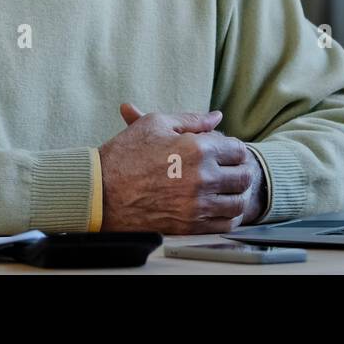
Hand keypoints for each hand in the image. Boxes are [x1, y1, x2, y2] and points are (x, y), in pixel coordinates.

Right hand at [98, 103, 265, 233]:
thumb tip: (216, 116)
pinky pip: (225, 223)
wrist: (99, 192)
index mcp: (197, 149)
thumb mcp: (156, 124)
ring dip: (236, 194)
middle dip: (239, 170)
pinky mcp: (190, 226)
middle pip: (243, 176)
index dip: (234, 149)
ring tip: (225, 189)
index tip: (225, 152)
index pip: (238, 150)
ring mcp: (197, 205)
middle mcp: (202, 178)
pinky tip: (217, 207)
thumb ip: (192, 119)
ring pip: (238, 202)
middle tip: (229, 170)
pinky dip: (228, 215)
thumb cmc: (125, 155)